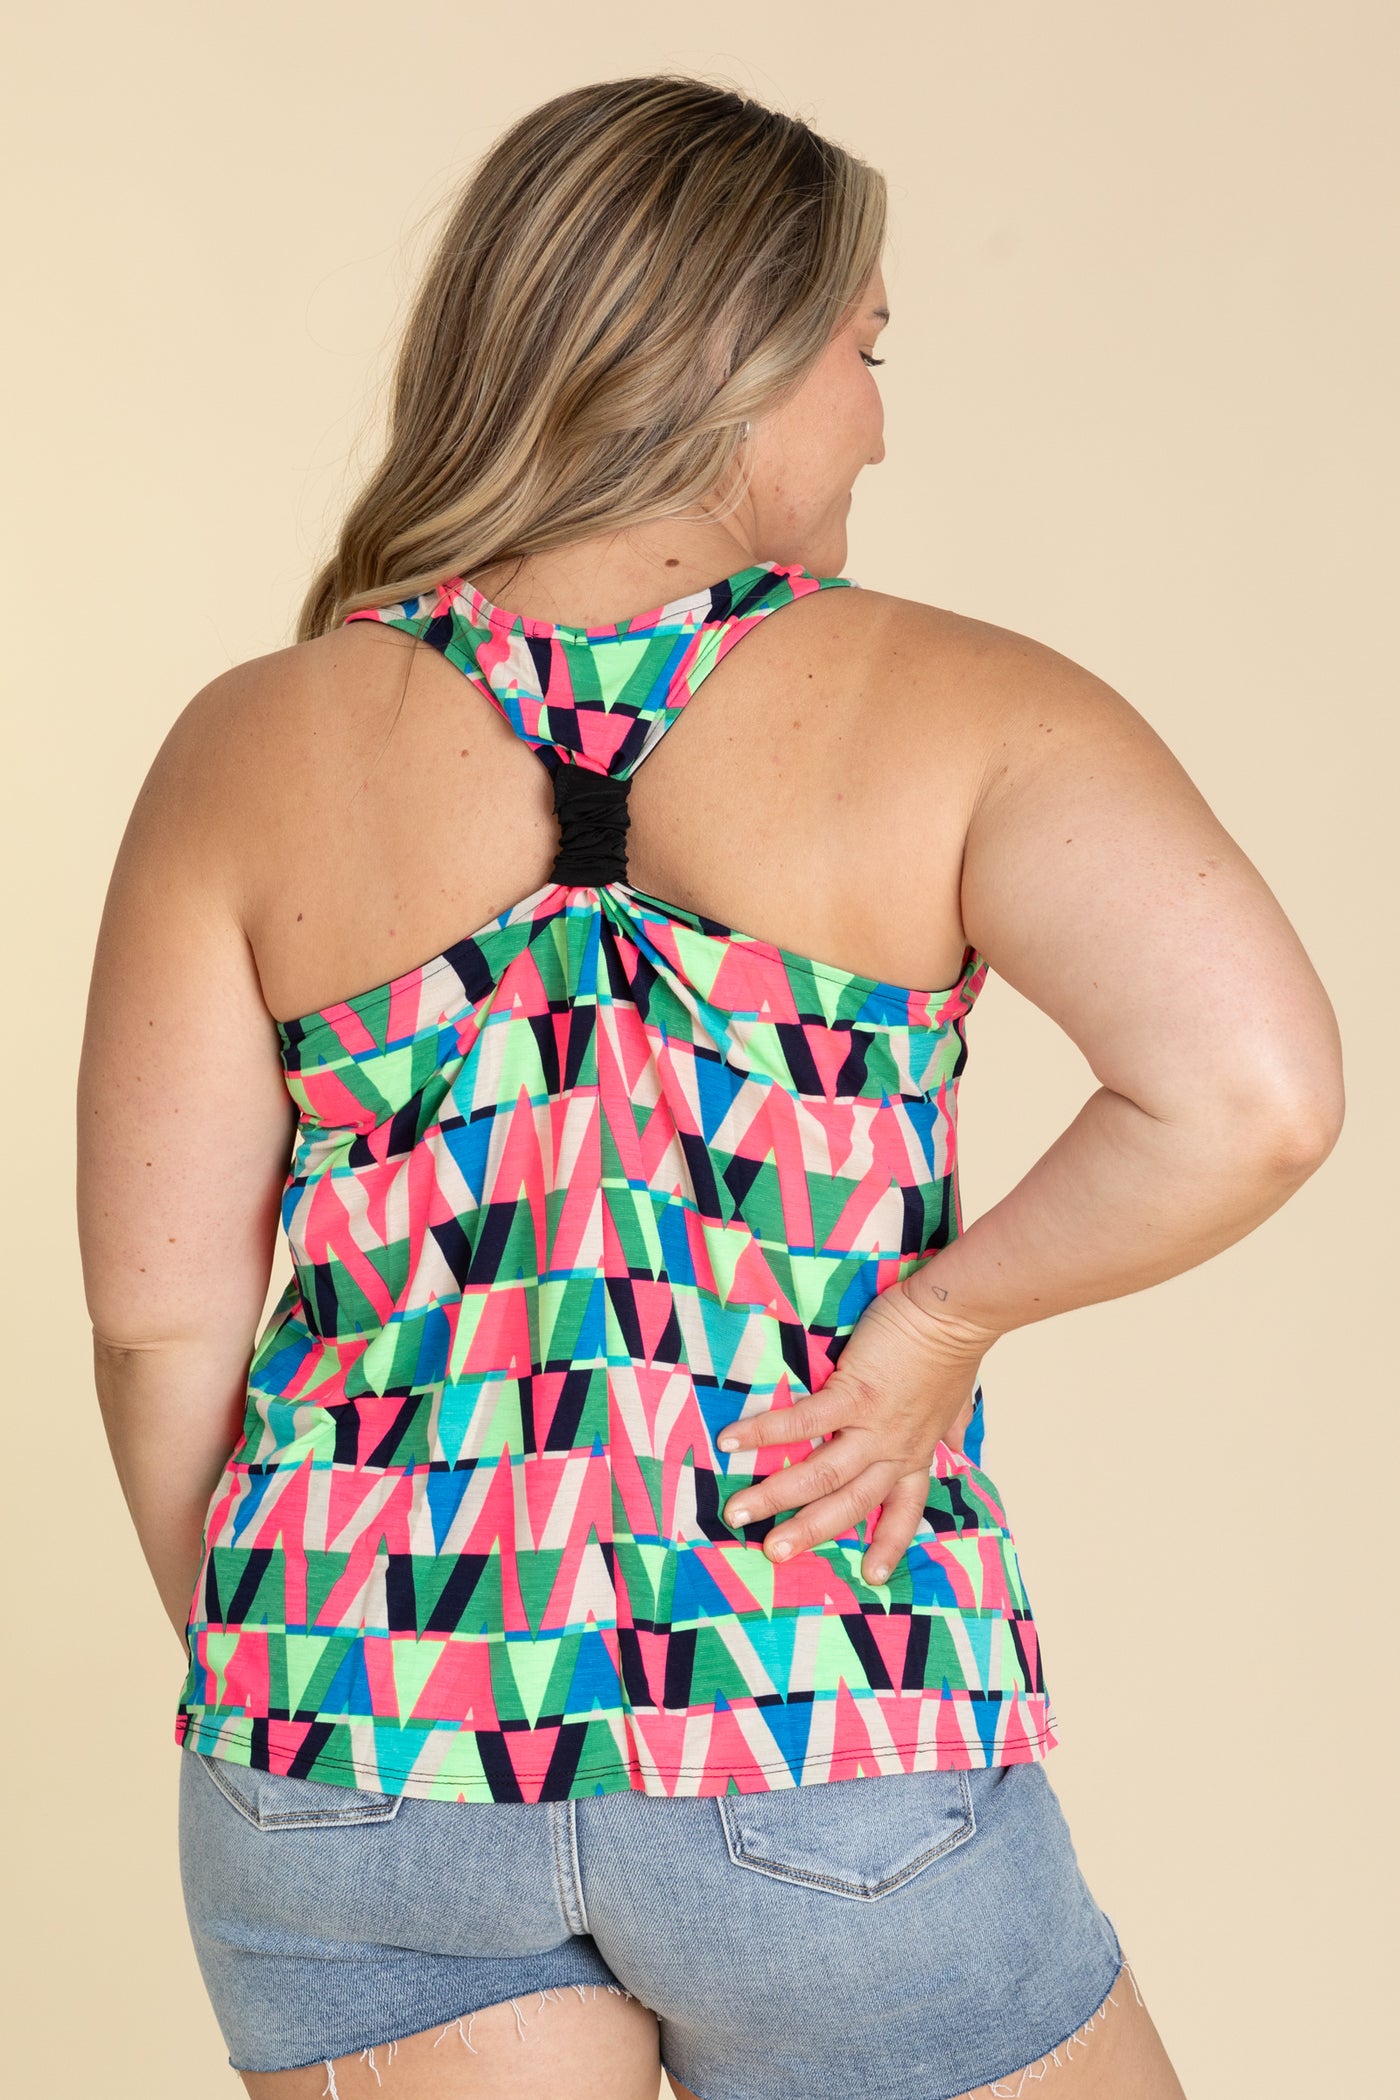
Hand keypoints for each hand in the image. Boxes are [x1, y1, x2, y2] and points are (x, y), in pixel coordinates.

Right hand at [715, 1278, 999, 1586]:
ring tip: (737, 1512)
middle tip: (772, 1554)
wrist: (955, 1313)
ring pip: (822, 1473)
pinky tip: (731, 1441)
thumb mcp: (956, 1398)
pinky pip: (804, 1422)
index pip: (902, 1508)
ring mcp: (874, 1425)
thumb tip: (961, 1441)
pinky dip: (766, 1433)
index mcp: (916, 1451)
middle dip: (808, 1531)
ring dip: (777, 1495)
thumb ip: (953, 1424)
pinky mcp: (854, 1393)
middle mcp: (894, 1448)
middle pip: (850, 1503)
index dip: (888, 1544)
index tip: (872, 1577)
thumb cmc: (952, 1347)